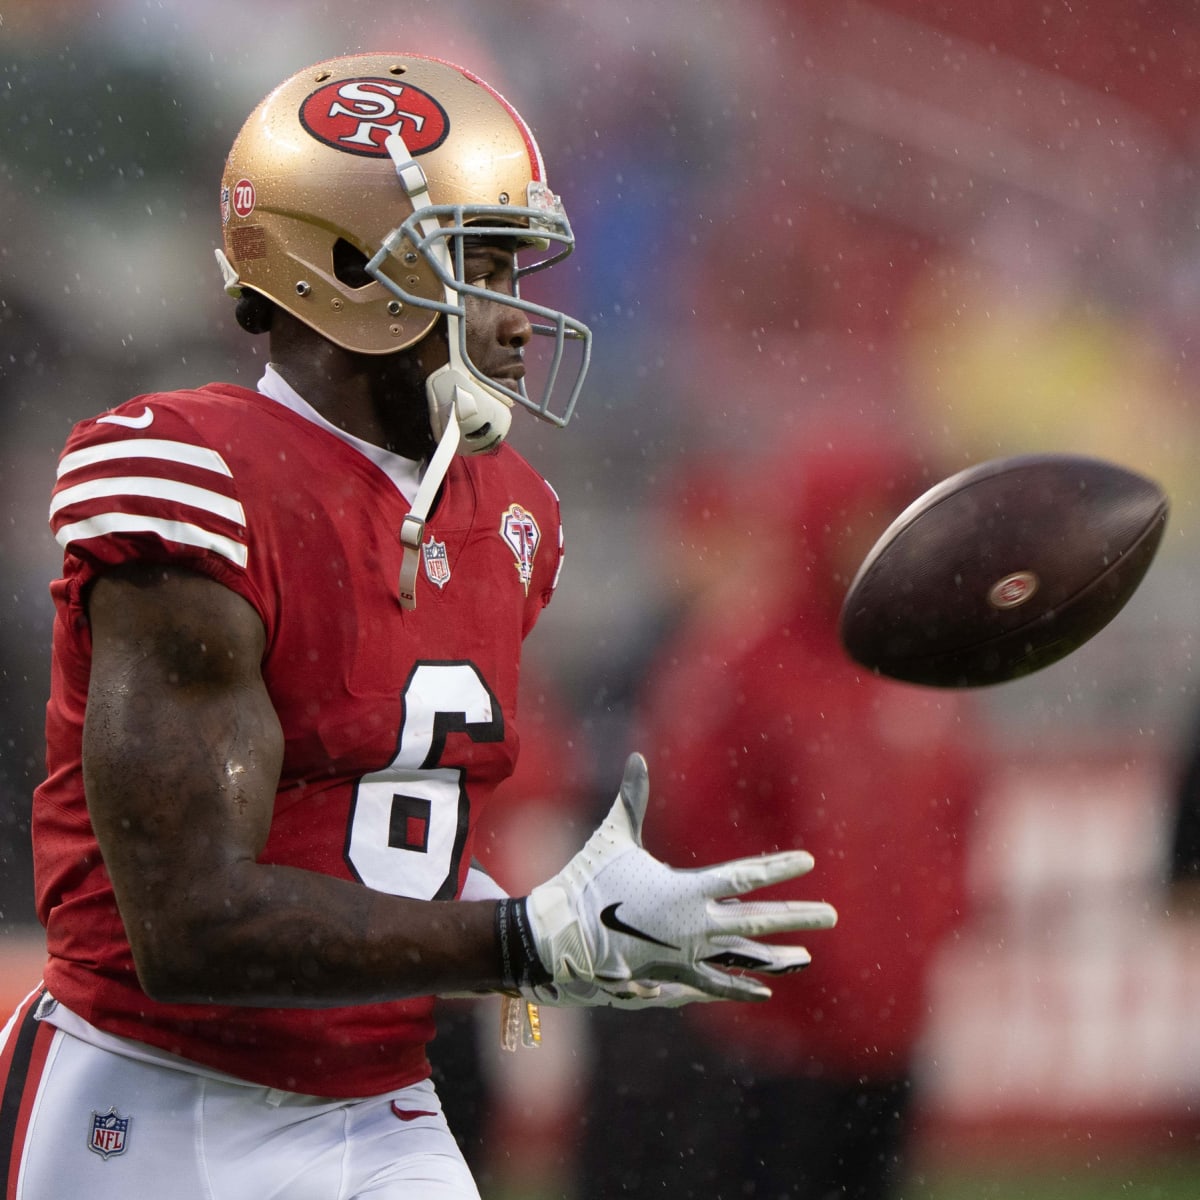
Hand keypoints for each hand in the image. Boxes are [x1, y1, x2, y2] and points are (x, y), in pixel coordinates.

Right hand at [508, 753, 836, 1002]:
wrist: (558, 938)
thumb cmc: (587, 881)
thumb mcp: (613, 836)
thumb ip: (632, 798)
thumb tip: (635, 757)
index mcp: (685, 888)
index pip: (743, 876)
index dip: (777, 867)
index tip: (807, 862)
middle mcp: (693, 925)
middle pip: (756, 921)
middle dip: (796, 916)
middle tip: (831, 915)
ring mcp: (684, 955)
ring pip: (741, 957)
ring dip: (776, 957)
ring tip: (806, 958)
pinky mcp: (670, 978)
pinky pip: (713, 984)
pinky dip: (739, 987)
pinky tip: (762, 990)